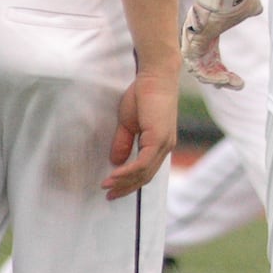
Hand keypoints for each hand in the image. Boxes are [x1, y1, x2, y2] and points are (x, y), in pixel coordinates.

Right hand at [101, 69, 177, 199]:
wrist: (154, 77)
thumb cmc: (143, 95)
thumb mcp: (129, 124)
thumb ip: (124, 142)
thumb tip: (116, 162)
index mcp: (160, 143)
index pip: (146, 170)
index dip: (130, 182)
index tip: (112, 190)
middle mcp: (165, 146)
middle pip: (146, 176)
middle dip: (126, 188)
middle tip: (108, 195)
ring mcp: (164, 143)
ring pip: (144, 172)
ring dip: (124, 182)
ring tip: (106, 186)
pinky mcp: (159, 138)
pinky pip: (143, 163)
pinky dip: (128, 172)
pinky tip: (114, 175)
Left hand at [180, 0, 262, 88]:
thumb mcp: (247, 7)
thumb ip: (250, 10)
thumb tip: (257, 8)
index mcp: (208, 33)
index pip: (211, 59)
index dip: (222, 72)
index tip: (238, 80)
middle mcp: (197, 40)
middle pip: (204, 68)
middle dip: (221, 79)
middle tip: (238, 84)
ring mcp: (192, 43)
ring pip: (199, 71)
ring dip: (217, 80)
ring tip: (233, 83)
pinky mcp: (191, 46)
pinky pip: (197, 68)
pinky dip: (211, 76)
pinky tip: (225, 79)